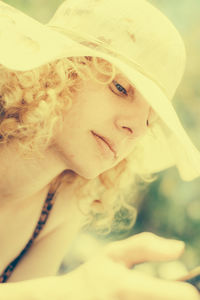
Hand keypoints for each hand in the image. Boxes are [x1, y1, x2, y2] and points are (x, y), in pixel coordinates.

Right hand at [61, 232, 199, 299]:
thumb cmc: (95, 274)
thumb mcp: (114, 253)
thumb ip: (146, 246)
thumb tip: (181, 248)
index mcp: (126, 286)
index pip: (176, 296)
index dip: (186, 292)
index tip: (188, 289)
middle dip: (175, 297)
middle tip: (172, 291)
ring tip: (154, 294)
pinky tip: (143, 299)